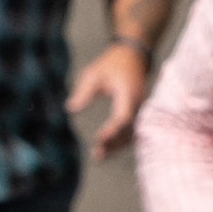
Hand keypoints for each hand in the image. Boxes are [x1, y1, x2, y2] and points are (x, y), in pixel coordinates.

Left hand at [67, 38, 148, 155]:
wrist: (132, 56)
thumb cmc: (111, 64)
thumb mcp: (93, 73)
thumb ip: (84, 91)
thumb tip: (71, 108)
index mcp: (129, 93)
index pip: (123, 116)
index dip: (112, 130)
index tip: (98, 139)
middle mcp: (139, 104)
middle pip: (129, 130)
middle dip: (114, 143)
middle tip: (97, 154)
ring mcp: (141, 109)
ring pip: (133, 133)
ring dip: (118, 145)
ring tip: (99, 155)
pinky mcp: (138, 113)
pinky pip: (133, 130)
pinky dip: (122, 140)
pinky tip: (107, 148)